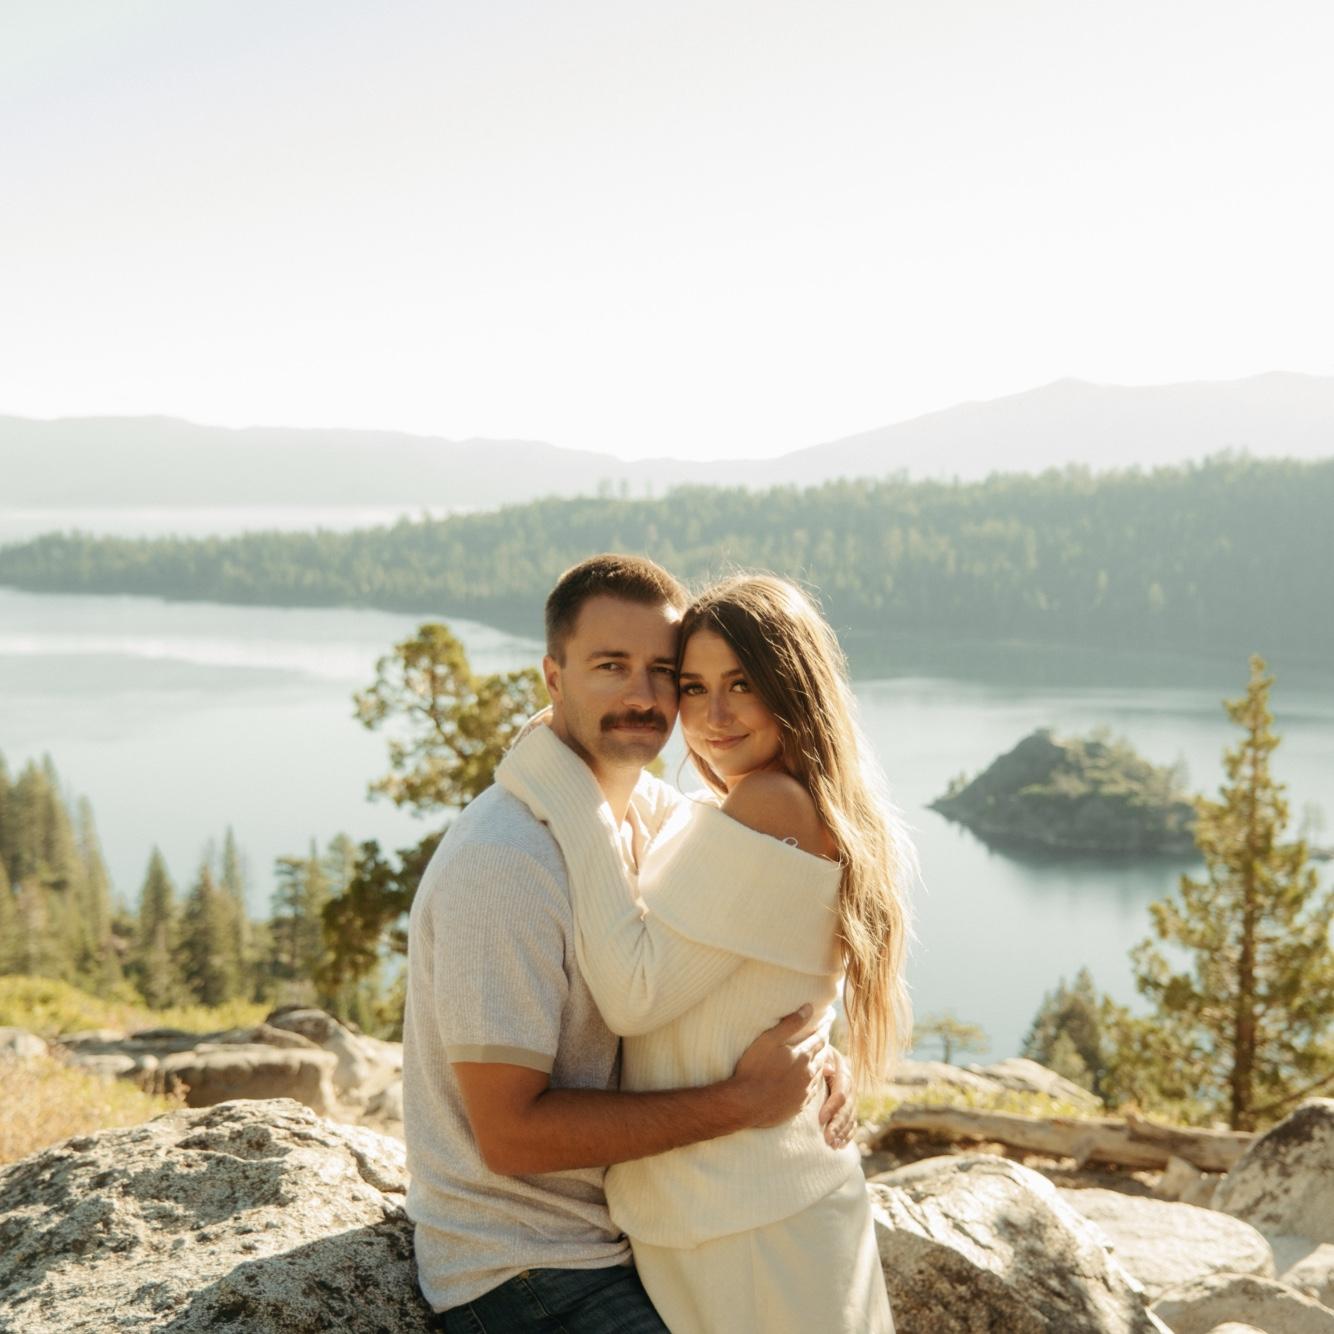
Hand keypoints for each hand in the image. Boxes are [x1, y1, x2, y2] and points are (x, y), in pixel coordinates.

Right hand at [730, 1004, 826, 1129]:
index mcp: (802, 1056)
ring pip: (819, 1073)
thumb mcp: (769, 1040)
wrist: (746, 1103)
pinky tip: (813, 1080)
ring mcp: (804, 1091)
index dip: (823, 1029)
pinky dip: (816, 1081)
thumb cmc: (754, 1068)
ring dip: (822, 1062)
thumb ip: (790, 1024)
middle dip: (825, 1043)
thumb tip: (809, 1008)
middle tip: (826, 1035)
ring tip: (822, 1055)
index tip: (828, 1021)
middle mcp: (808, 1074)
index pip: (819, 1038)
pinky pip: (813, 1090)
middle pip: (822, 1055)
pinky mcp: (799, 1105)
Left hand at [819, 1048, 855, 1148]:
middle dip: (837, 1126)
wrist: (825, 1053)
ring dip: (843, 1133)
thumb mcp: (820, 1053)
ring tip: (833, 1145)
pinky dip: (847, 1135)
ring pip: (851, 1119)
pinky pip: (852, 1123)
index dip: (832, 1108)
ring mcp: (852, 1098)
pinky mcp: (850, 1107)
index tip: (820, 1120)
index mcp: (844, 1073)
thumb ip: (823, 1061)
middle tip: (827, 1139)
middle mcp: (851, 1087)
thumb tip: (828, 1069)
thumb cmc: (818, 1054)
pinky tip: (841, 1145)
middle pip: (847, 1110)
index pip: (841, 1094)